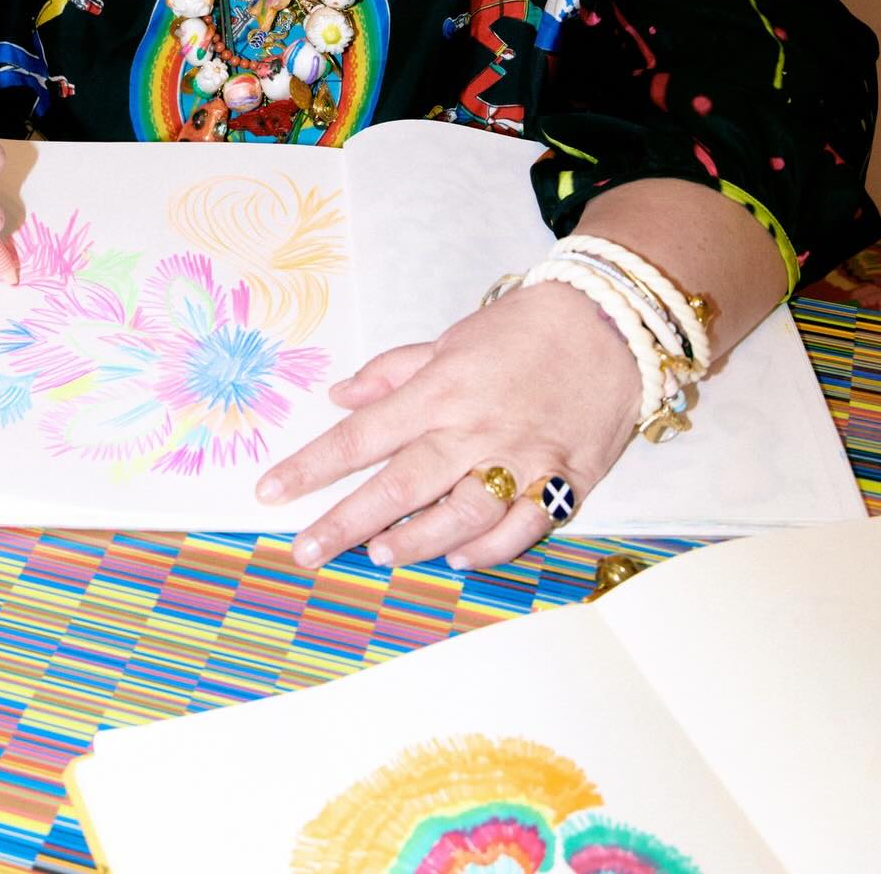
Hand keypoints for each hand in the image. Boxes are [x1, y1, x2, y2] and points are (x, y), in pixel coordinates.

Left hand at [255, 283, 641, 571]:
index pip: (361, 436)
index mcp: (439, 391)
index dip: (312, 466)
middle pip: (398, 485)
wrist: (610, 324)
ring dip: (416, 540)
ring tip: (380, 554)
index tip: (270, 491)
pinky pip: (522, 528)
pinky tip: (458, 556)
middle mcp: (473, 429)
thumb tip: (340, 396)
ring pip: (458, 516)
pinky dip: (489, 548)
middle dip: (344, 522)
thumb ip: (393, 372)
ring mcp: (520, 458)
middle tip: (305, 551)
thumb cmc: (523, 329)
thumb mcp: (450, 340)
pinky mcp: (564, 480)